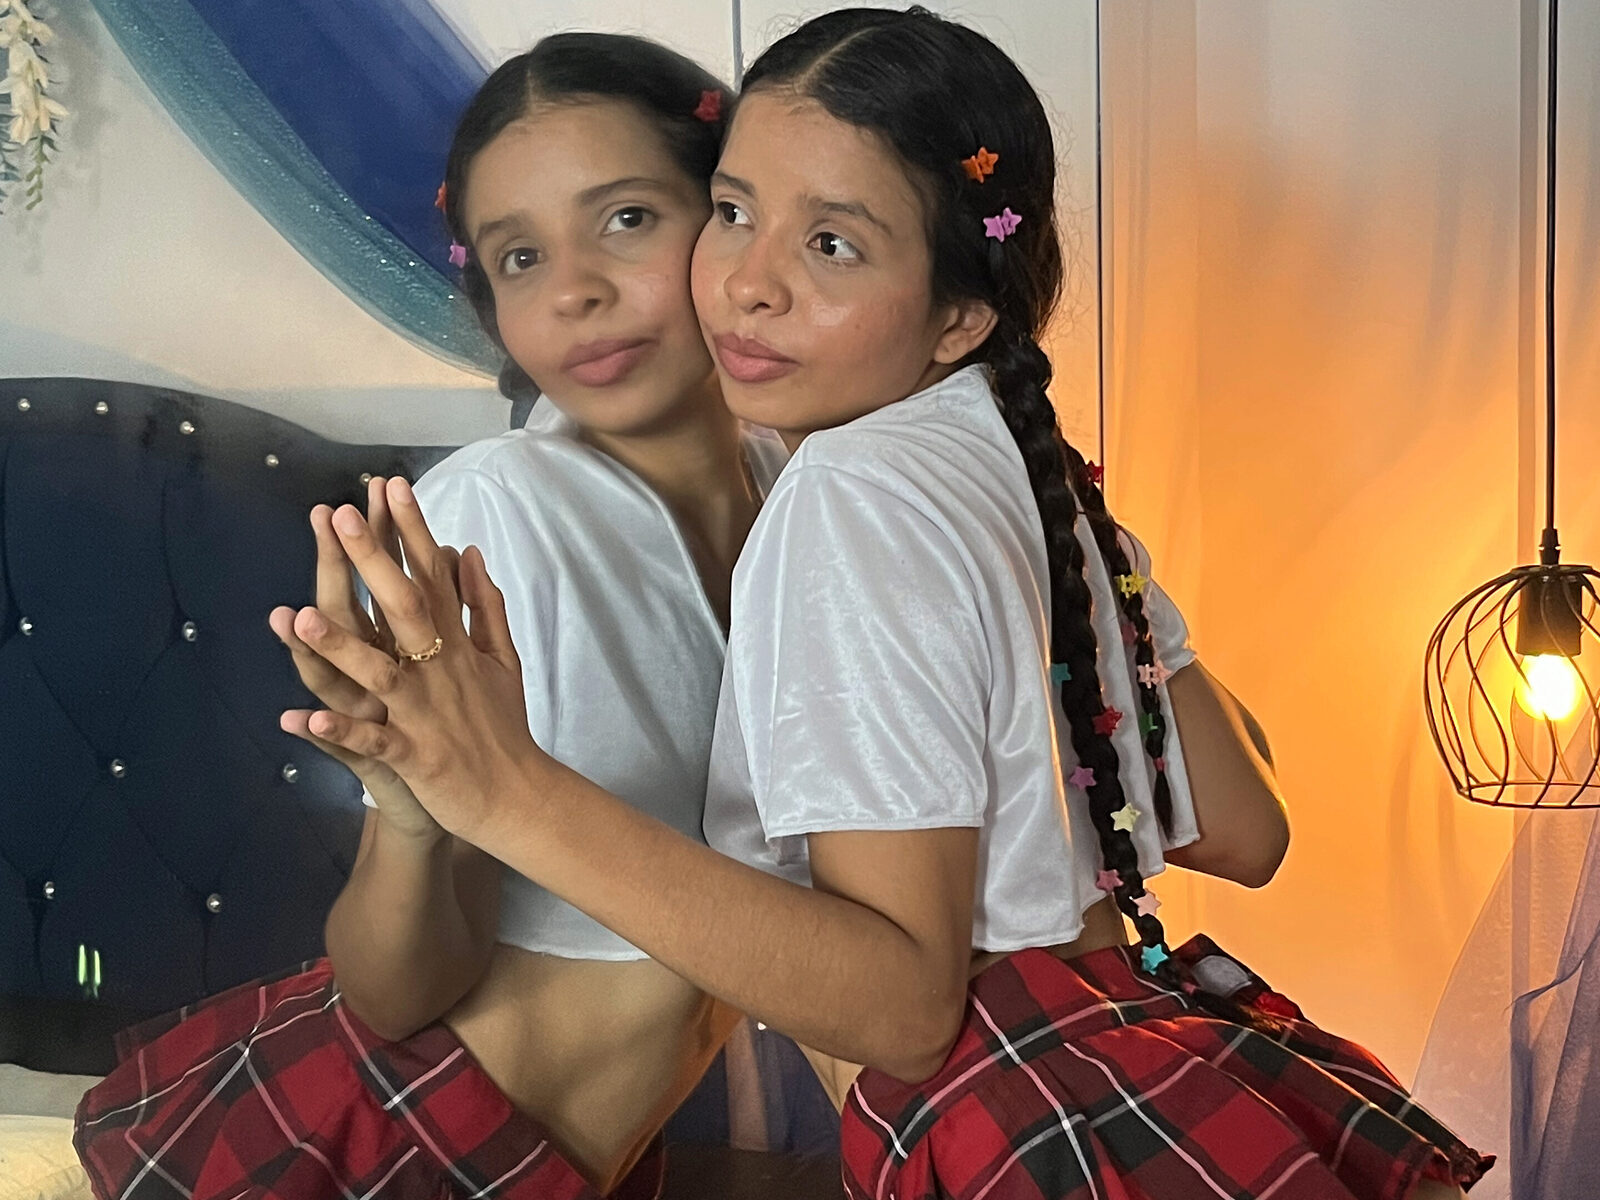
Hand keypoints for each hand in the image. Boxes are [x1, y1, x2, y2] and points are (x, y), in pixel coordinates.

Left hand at [284, 477, 541, 842]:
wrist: (519, 797)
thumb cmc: (504, 727)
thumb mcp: (503, 660)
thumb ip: (484, 607)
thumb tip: (468, 553)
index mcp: (459, 645)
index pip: (433, 576)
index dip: (412, 530)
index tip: (392, 486)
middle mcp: (441, 670)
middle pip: (403, 608)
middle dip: (371, 561)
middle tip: (340, 516)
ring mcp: (426, 712)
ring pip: (379, 672)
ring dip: (339, 646)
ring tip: (299, 617)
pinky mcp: (416, 756)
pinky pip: (374, 742)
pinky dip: (343, 731)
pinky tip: (305, 720)